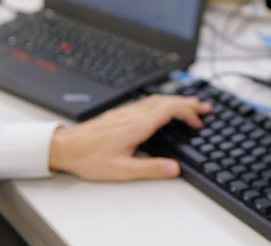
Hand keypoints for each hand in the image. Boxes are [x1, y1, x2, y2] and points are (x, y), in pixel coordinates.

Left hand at [48, 94, 211, 180]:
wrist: (65, 147)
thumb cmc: (89, 158)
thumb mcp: (122, 170)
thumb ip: (150, 169)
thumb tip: (174, 168)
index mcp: (137, 125)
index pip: (169, 109)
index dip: (188, 112)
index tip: (199, 121)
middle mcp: (133, 114)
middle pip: (167, 100)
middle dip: (189, 102)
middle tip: (206, 107)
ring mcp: (126, 111)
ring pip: (157, 99)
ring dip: (177, 100)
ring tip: (191, 105)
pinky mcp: (120, 113)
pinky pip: (147, 102)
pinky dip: (163, 102)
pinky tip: (163, 108)